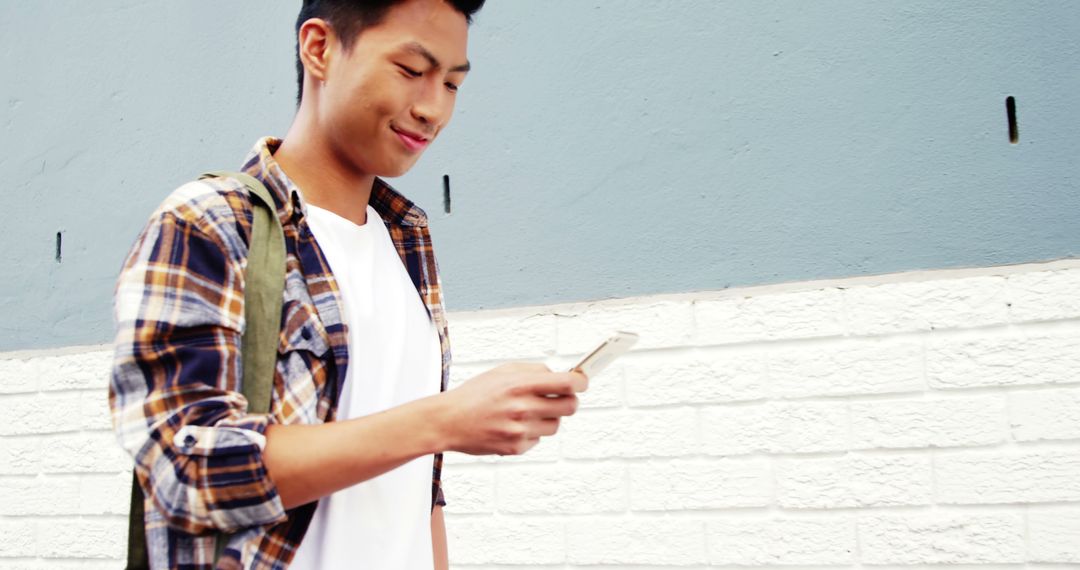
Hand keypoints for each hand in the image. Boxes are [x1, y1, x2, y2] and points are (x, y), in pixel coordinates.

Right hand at [438, 362, 586, 455]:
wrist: (448, 421)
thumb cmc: (476, 393)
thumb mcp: (503, 371)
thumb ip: (534, 371)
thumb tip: (561, 376)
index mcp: (521, 385)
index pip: (568, 384)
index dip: (581, 382)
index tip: (582, 381)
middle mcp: (523, 408)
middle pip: (570, 407)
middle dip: (570, 401)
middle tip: (562, 398)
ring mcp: (520, 431)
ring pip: (555, 425)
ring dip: (548, 418)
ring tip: (527, 412)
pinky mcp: (515, 448)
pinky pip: (538, 439)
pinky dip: (531, 433)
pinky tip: (512, 426)